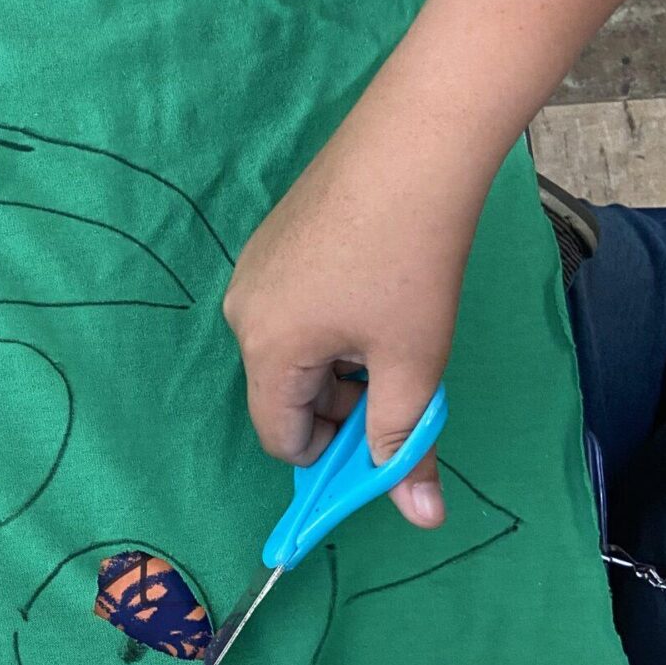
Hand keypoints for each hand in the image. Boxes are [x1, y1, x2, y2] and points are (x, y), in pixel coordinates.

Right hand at [222, 114, 485, 527]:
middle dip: (342, 405)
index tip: (386, 434)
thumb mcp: (414, 362)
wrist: (413, 145)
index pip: (282, 438)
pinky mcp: (272, 239)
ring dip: (340, 363)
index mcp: (265, 350)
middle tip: (402, 379)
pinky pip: (294, 308)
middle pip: (285, 393)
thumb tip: (423, 518)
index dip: (336, 454)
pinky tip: (378, 289)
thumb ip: (406, 443)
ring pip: (293, 350)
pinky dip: (333, 321)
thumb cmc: (411, 261)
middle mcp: (242, 313)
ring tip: (395, 329)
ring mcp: (253, 270)